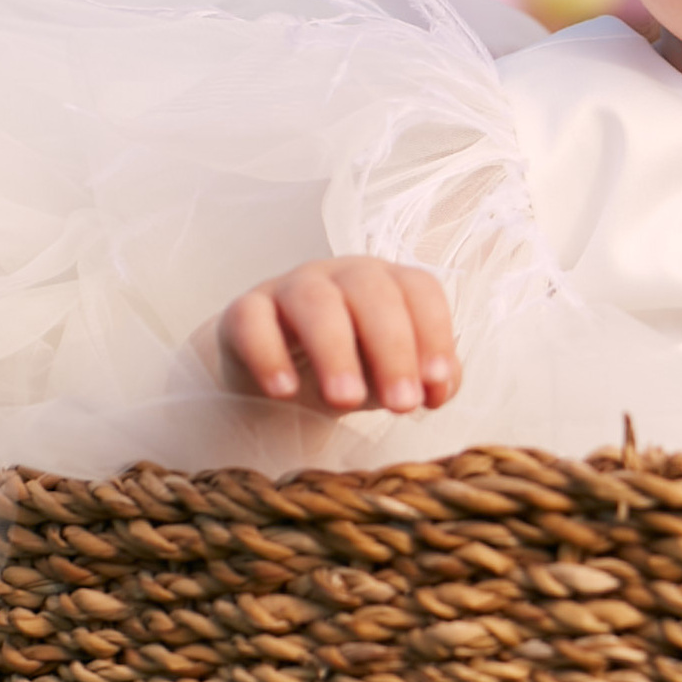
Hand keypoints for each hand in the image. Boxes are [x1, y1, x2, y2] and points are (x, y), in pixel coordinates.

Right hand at [216, 258, 457, 416]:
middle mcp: (341, 276)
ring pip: (314, 301)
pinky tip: (284, 392)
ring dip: (334, 351)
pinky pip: (252, 319)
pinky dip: (268, 354)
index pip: (419, 288)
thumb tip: (437, 390)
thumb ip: (424, 380)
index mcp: (387, 283)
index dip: (433, 333)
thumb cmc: (350, 366)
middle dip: (392, 348)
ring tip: (345, 401)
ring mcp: (290, 288)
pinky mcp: (245, 312)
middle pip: (371, 290)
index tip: (435, 384)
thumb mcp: (391, 375)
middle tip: (401, 405)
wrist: (277, 374)